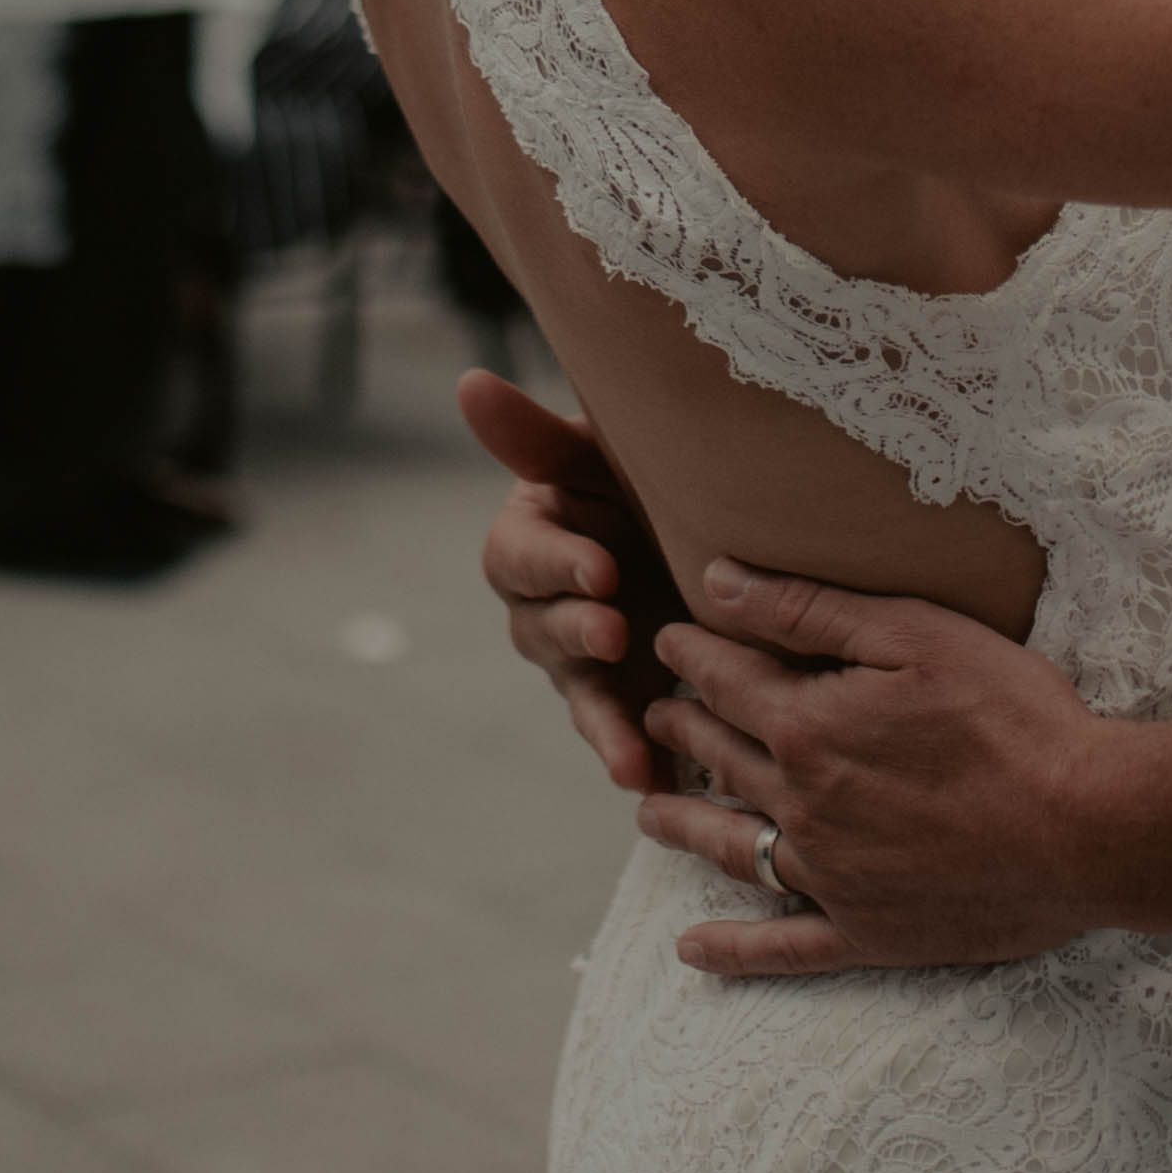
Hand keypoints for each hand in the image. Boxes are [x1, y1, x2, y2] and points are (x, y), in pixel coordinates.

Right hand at [461, 371, 665, 798]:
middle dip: (578, 635)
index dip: (556, 565)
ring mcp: (584, 661)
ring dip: (604, 725)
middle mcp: (546, 608)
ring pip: (581, 694)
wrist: (702, 522)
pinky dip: (638, 763)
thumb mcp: (600, 451)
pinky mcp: (625, 701)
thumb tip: (469, 382)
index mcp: (531, 541)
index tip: (600, 569)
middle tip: (616, 631)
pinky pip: (623, 738)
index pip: (521, 555)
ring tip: (632, 756)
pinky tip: (661, 790)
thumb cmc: (640, 474)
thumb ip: (536, 436)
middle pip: (543, 631)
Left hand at [638, 568, 1124, 981]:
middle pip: (720, 761)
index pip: (726, 681)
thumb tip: (717, 581)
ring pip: (733, 848)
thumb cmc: (1016, 718)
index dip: (693, 654)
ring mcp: (832, 878)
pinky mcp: (868, 934)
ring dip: (682, 827)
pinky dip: (734, 951)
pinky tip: (694, 950)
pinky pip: (783, 949)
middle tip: (657, 716)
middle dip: (682, 731)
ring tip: (647, 814)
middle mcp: (803, 807)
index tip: (670, 639)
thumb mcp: (916, 634)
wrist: (1089, 829)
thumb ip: (809, 610)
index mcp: (808, 728)